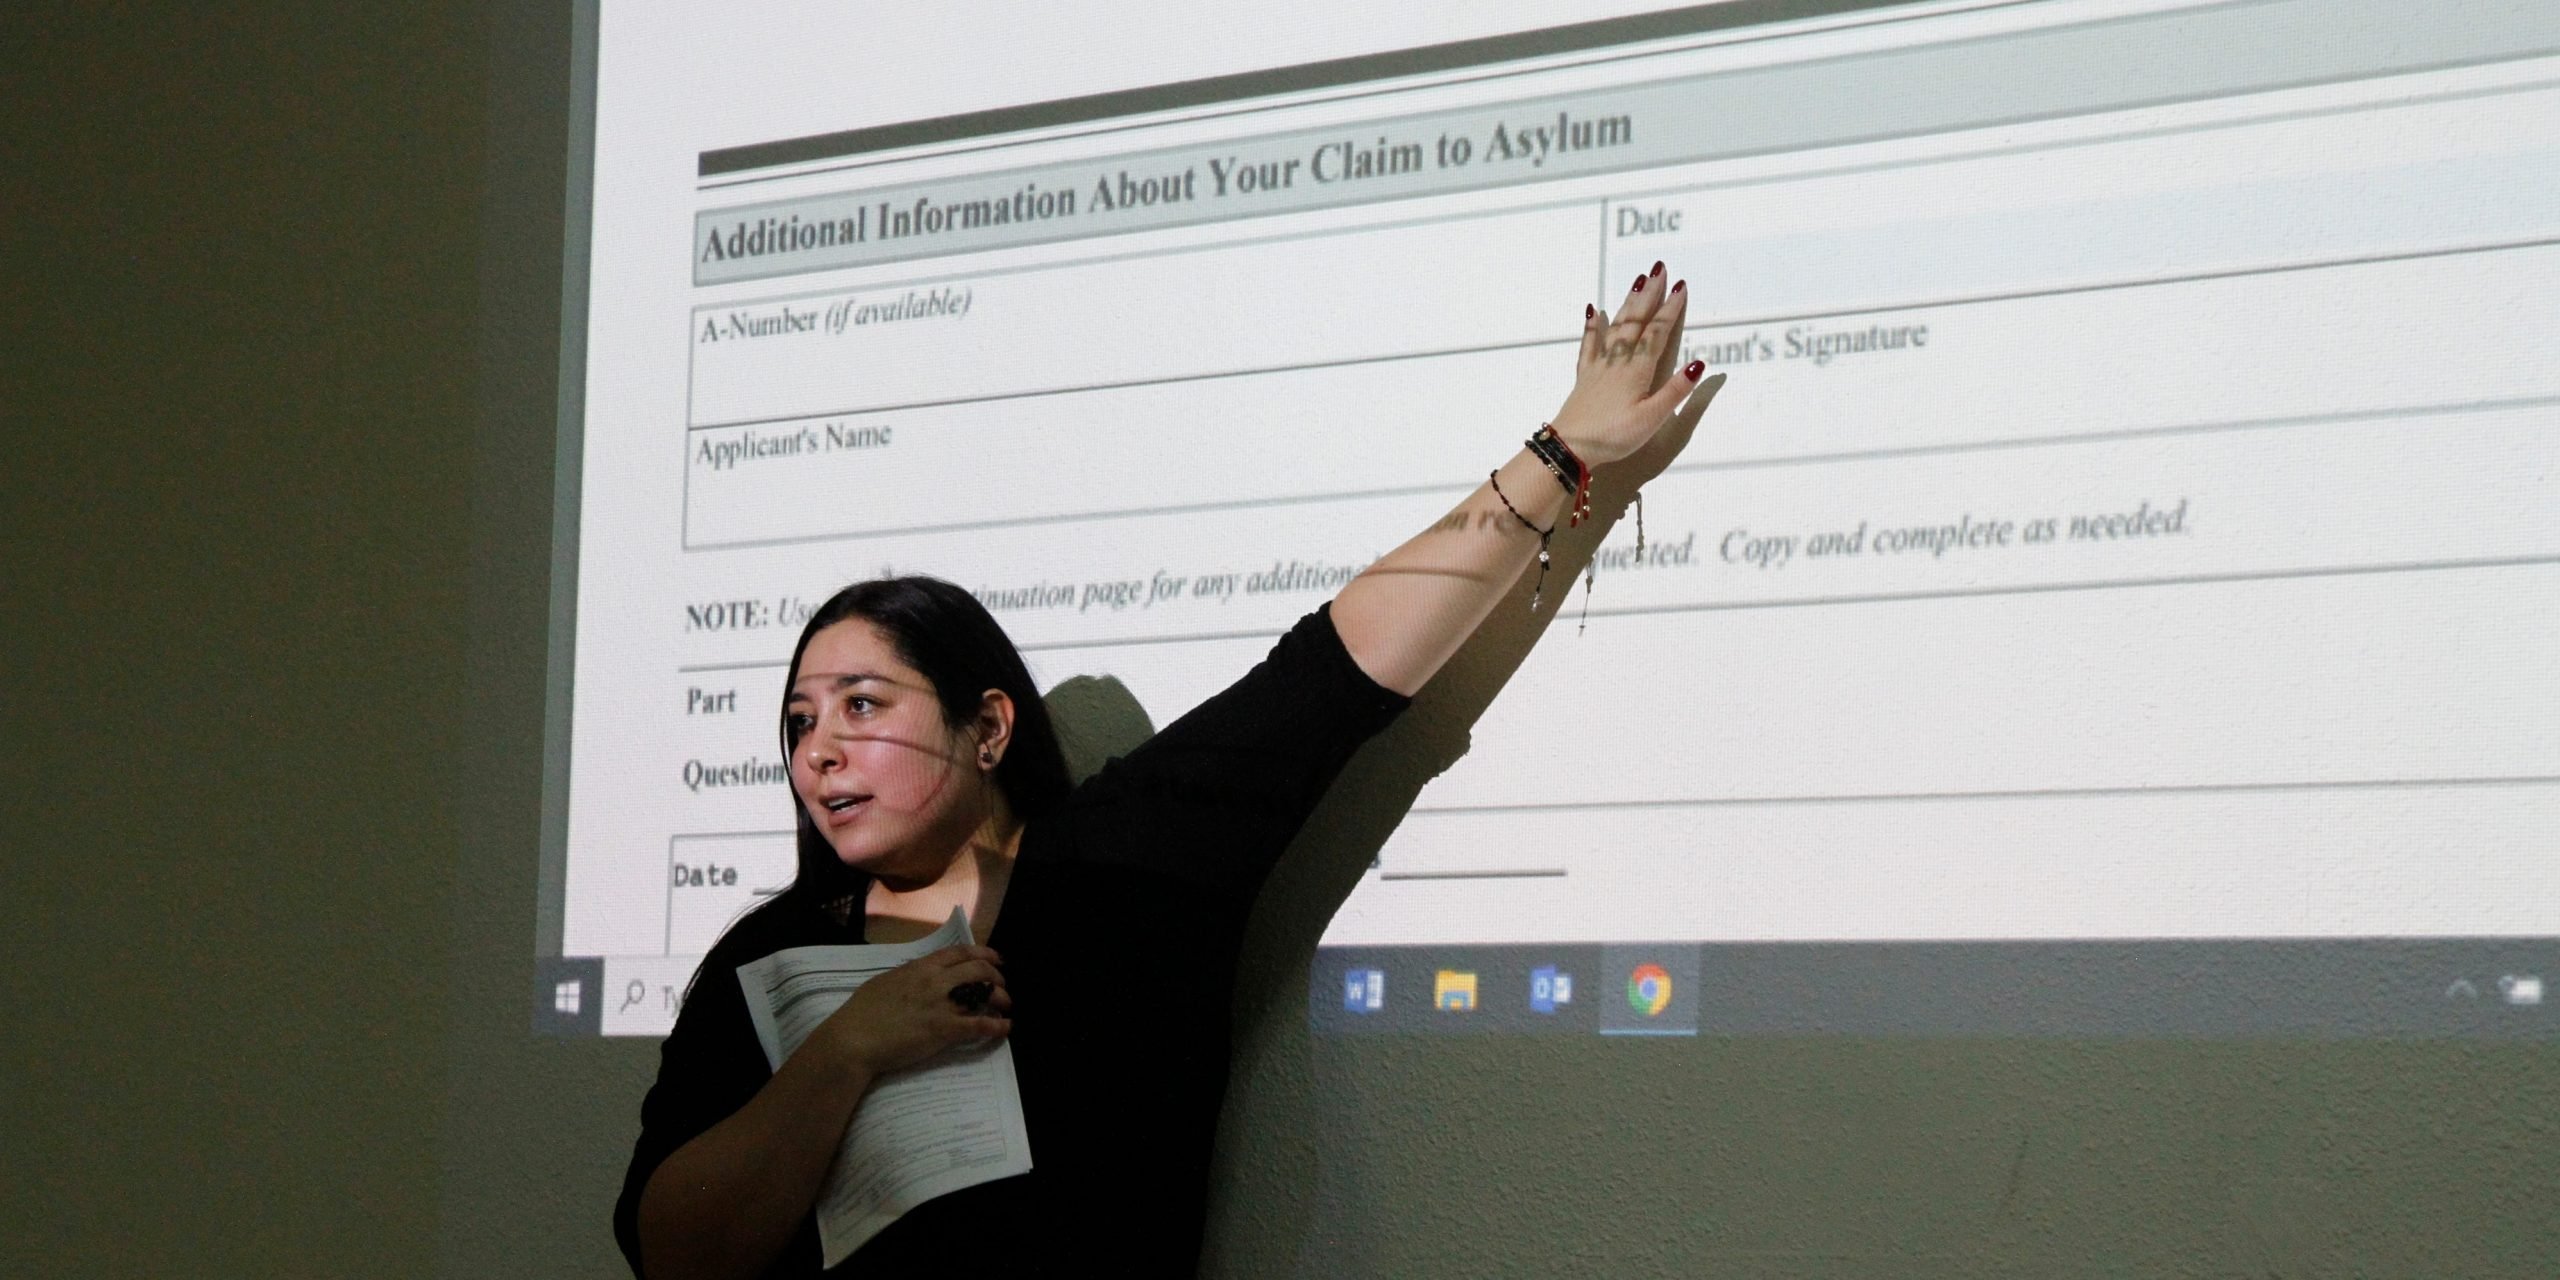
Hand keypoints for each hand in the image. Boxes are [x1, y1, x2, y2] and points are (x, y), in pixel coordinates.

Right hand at [814, 944, 1011, 1077]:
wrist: (854, 1039)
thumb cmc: (861, 1013)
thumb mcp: (884, 982)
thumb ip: (906, 976)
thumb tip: (917, 974)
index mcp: (920, 967)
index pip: (960, 952)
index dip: (983, 954)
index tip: (995, 959)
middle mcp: (935, 981)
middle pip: (978, 970)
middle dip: (996, 977)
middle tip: (1001, 986)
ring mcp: (941, 1005)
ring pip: (984, 994)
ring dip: (1000, 999)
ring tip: (1005, 1006)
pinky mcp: (944, 1030)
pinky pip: (980, 1025)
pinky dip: (997, 1026)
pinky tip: (1005, 1028)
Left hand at [1547, 261, 1718, 466]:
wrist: (1571, 446)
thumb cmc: (1614, 436)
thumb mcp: (1652, 419)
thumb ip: (1675, 391)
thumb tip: (1698, 364)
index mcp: (1638, 370)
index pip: (1657, 333)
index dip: (1670, 309)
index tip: (1681, 286)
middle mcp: (1618, 361)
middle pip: (1636, 321)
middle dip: (1649, 294)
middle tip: (1659, 269)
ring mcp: (1599, 366)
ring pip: (1616, 326)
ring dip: (1628, 302)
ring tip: (1637, 280)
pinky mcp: (1584, 375)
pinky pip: (1589, 343)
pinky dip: (1593, 325)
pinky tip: (1595, 310)